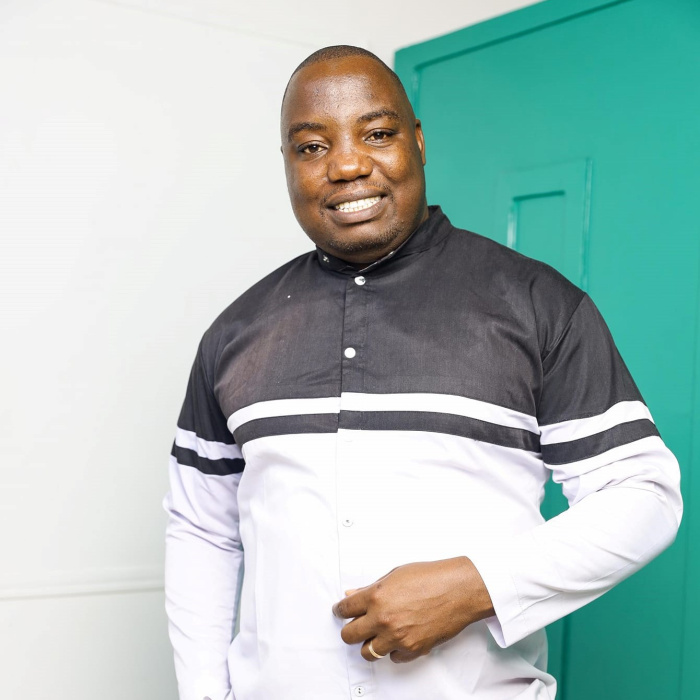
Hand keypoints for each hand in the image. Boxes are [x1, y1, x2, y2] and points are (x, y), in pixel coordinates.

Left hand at [332, 557, 493, 662]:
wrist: (458, 589)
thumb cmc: (431, 577)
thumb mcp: (395, 574)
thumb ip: (371, 588)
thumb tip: (354, 594)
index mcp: (376, 596)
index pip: (345, 609)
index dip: (339, 610)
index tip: (340, 611)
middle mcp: (383, 619)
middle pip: (349, 635)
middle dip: (350, 629)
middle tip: (355, 625)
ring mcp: (397, 637)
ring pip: (368, 652)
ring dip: (369, 644)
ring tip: (375, 636)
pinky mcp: (412, 649)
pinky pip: (392, 658)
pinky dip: (393, 650)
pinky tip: (397, 639)